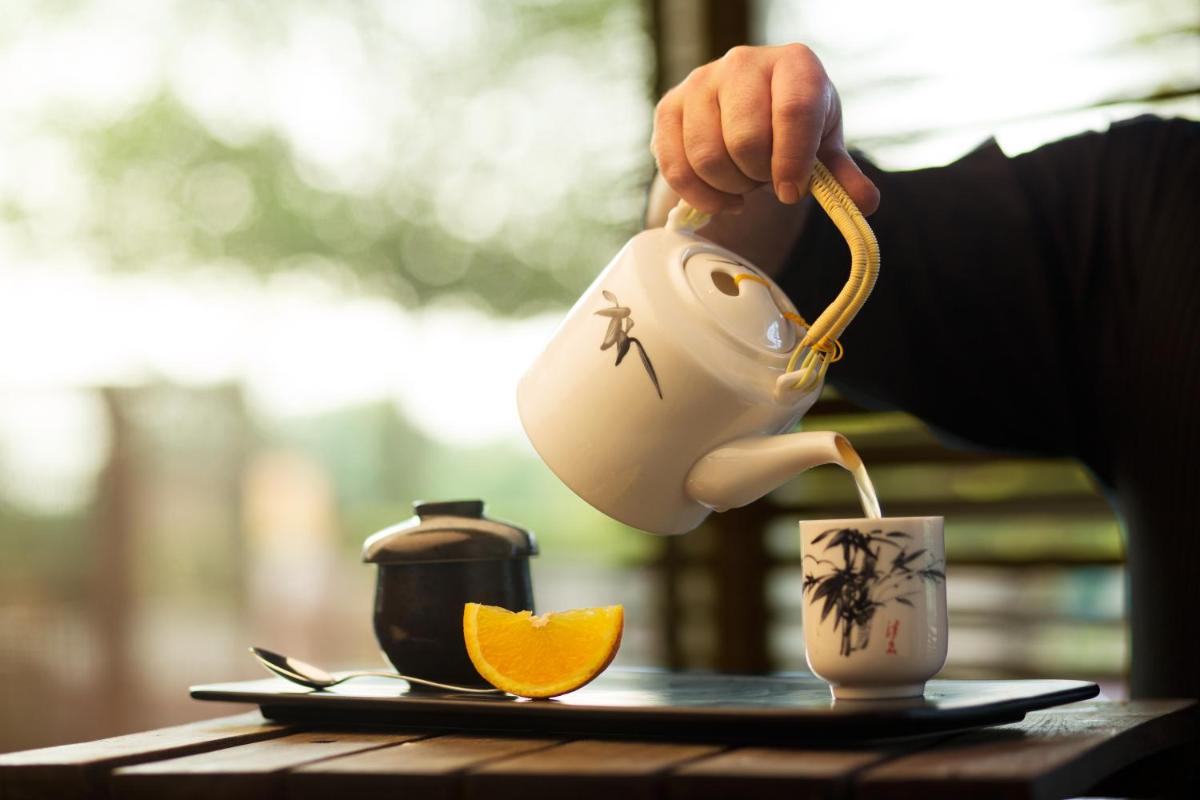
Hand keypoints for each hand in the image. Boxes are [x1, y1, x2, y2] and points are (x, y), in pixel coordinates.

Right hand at [651, 44, 878, 215]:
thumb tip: (866, 204)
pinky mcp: (669, 107)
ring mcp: (700, 82)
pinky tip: (722, 196)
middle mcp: (743, 62)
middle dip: (759, 176)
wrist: (748, 107)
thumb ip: (842, 175)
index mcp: (793, 64)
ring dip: (731, 186)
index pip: (793, 111)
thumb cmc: (791, 124)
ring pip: (707, 157)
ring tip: (745, 181)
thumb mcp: (823, 144)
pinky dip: (701, 195)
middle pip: (745, 140)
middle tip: (768, 179)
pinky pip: (676, 167)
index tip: (791, 191)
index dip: (793, 161)